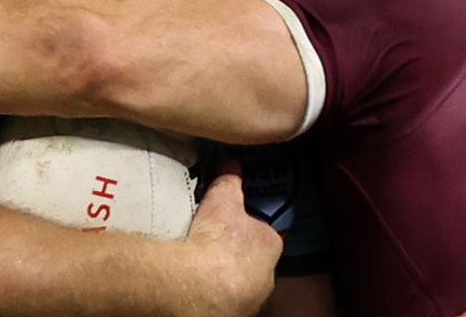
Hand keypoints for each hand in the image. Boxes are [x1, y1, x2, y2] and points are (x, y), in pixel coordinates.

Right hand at [183, 170, 282, 316]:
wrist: (200, 286)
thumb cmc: (219, 240)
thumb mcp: (223, 199)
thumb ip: (229, 181)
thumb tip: (230, 163)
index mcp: (271, 245)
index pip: (263, 235)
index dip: (245, 229)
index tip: (227, 226)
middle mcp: (267, 277)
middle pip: (252, 262)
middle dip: (235, 256)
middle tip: (210, 246)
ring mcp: (250, 301)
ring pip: (239, 285)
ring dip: (223, 277)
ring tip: (198, 267)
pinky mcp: (231, 316)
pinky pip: (221, 301)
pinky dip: (210, 294)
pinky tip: (194, 285)